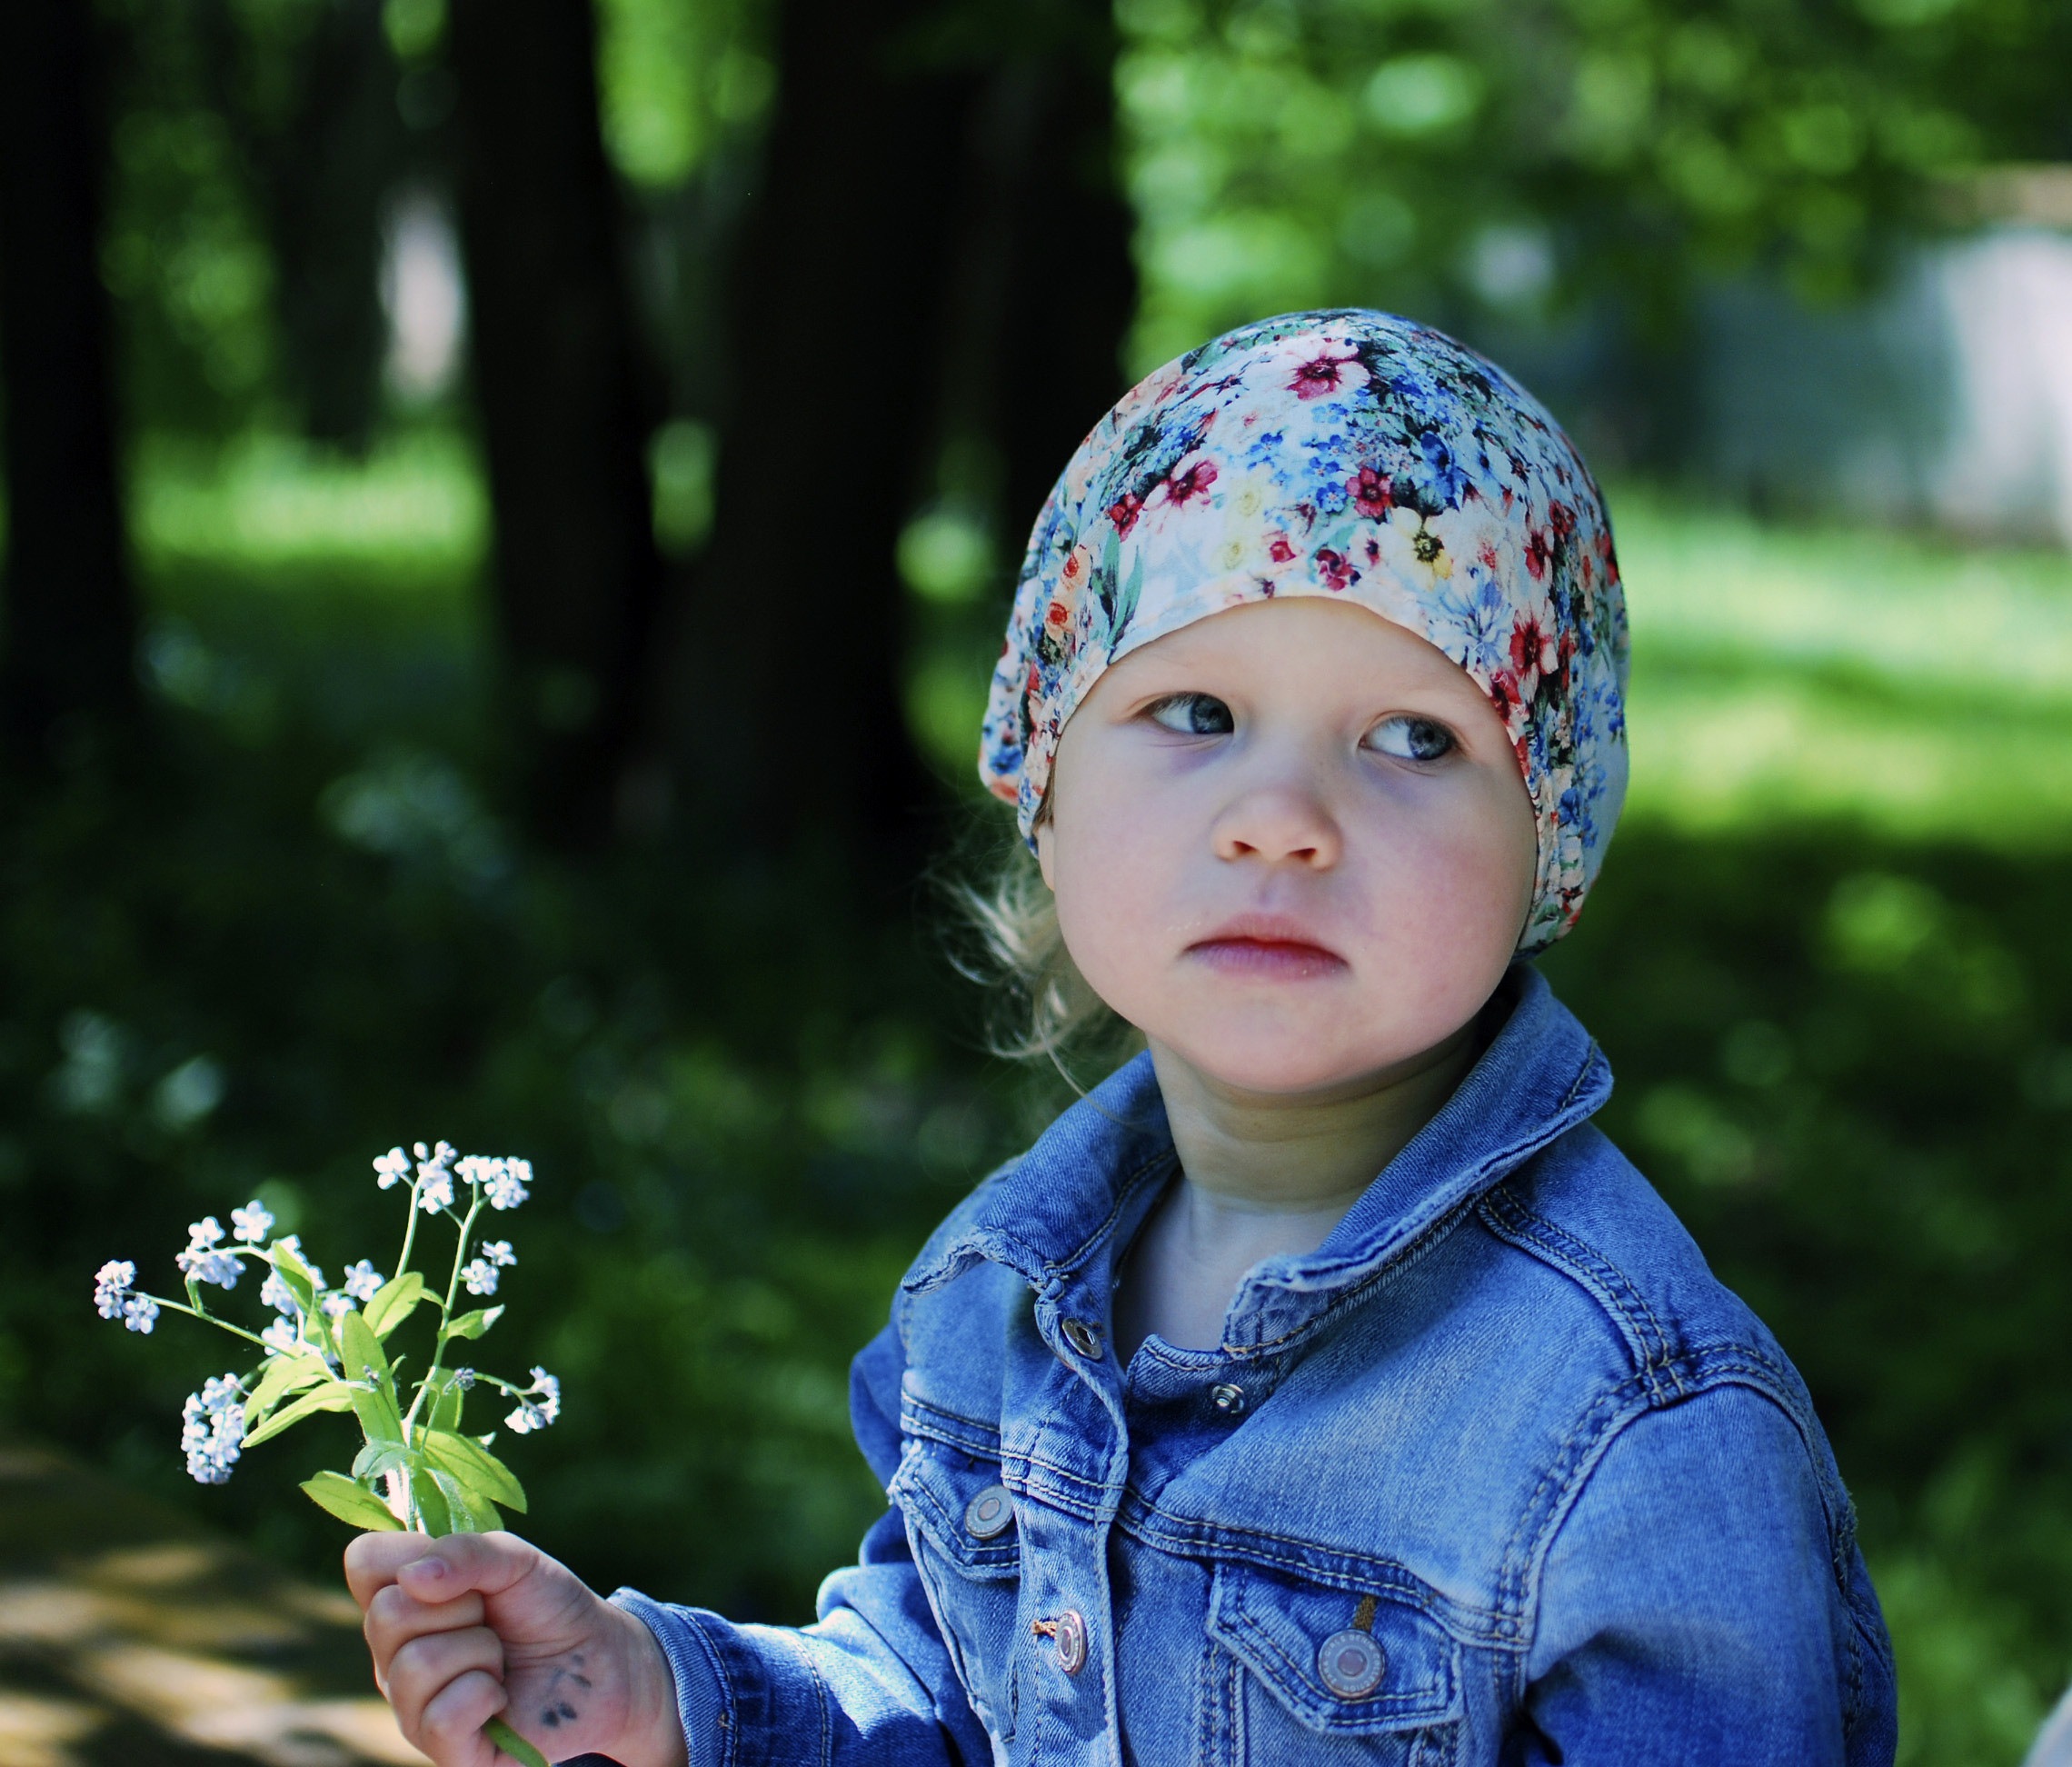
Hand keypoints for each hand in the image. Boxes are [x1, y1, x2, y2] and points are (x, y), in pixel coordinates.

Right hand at [346, 1531, 685, 1766]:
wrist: (602, 1660)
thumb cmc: (548, 1606)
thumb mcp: (516, 1560)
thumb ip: (467, 1552)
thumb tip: (413, 1578)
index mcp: (402, 1601)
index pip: (364, 1561)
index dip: (412, 1555)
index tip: (460, 1572)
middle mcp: (393, 1655)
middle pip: (386, 1613)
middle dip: (460, 1607)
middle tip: (491, 1620)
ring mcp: (411, 1706)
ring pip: (416, 1665)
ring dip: (481, 1652)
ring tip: (500, 1660)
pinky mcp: (441, 1749)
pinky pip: (442, 1716)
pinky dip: (487, 1696)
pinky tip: (501, 1697)